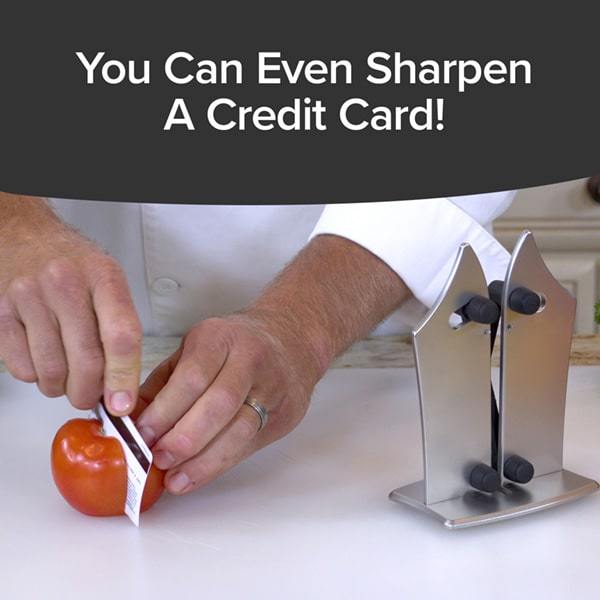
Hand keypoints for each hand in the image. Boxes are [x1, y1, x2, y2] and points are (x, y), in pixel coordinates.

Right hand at [0, 213, 141, 414]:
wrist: (24, 236)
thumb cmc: (73, 265)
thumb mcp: (108, 282)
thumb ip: (119, 328)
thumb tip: (121, 388)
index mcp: (103, 277)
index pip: (121, 336)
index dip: (123, 377)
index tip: (122, 404)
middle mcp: (66, 285)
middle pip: (86, 361)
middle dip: (91, 393)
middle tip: (91, 397)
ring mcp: (29, 297)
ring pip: (52, 371)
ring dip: (62, 388)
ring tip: (67, 377)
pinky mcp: (1, 312)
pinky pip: (20, 367)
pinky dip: (35, 376)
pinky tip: (42, 359)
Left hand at [135, 310, 325, 494]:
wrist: (290, 339)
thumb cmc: (233, 345)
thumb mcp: (193, 350)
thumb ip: (162, 384)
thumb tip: (127, 421)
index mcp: (221, 337)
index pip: (193, 376)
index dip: (165, 410)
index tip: (141, 435)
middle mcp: (251, 359)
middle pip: (219, 404)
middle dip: (184, 438)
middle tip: (158, 459)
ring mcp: (274, 387)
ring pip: (240, 429)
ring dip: (204, 460)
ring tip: (176, 477)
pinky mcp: (286, 413)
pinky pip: (252, 444)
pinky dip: (221, 463)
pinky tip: (198, 474)